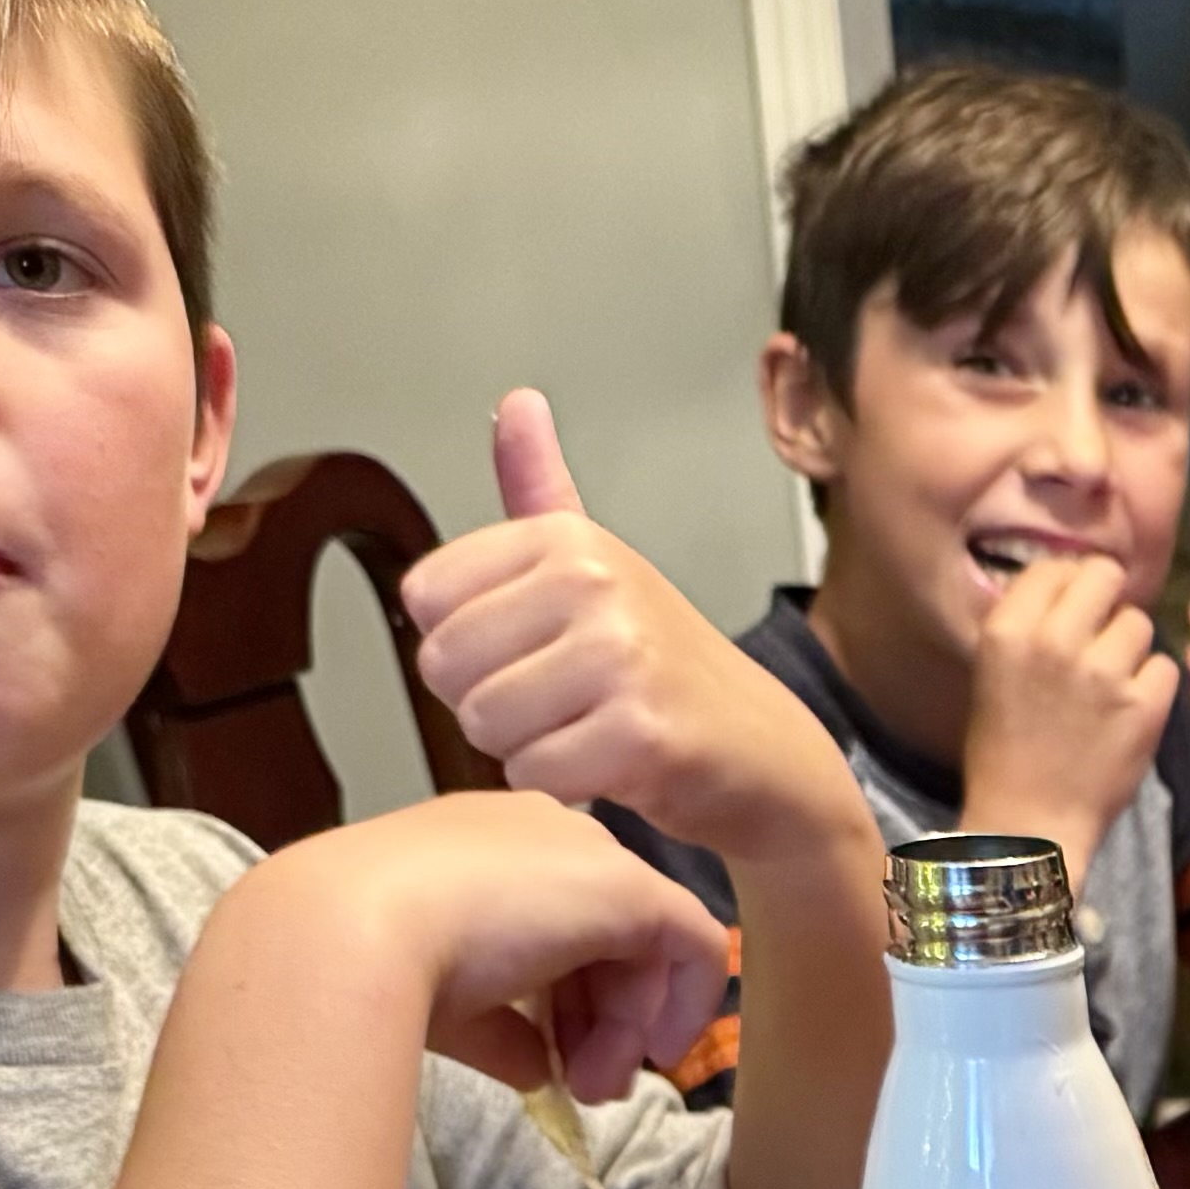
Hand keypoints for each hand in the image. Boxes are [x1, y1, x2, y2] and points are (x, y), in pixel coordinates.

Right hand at [299, 788, 731, 1107]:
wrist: (348, 933)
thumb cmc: (374, 963)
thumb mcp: (441, 999)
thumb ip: (502, 1028)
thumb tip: (539, 1069)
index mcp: (483, 845)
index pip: (552, 920)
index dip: (565, 998)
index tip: (553, 1059)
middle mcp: (540, 832)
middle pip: (602, 933)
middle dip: (603, 1020)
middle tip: (588, 1087)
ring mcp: (586, 851)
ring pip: (642, 945)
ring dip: (627, 1027)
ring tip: (596, 1086)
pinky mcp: (629, 885)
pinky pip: (694, 941)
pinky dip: (688, 1003)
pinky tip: (659, 1053)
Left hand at [403, 390, 860, 868]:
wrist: (764, 752)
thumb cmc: (666, 665)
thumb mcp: (598, 562)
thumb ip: (541, 487)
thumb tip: (515, 402)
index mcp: (566, 538)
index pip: (425, 598)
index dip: (464, 641)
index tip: (531, 648)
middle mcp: (593, 583)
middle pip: (445, 666)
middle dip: (489, 703)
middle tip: (561, 701)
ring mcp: (620, 656)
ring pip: (484, 723)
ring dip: (525, 747)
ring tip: (586, 730)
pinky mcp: (640, 733)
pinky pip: (535, 773)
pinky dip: (565, 786)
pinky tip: (610, 765)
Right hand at [953, 544, 1177, 880]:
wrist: (1029, 823)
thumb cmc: (1005, 752)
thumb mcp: (995, 673)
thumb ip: (1030, 625)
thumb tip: (1071, 584)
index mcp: (1008, 630)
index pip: (1055, 567)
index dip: (1070, 585)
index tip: (1074, 611)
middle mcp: (1054, 641)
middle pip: (1105, 576)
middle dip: (1109, 601)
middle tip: (1105, 634)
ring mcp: (1102, 673)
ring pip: (1140, 622)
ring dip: (1132, 647)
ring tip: (1115, 681)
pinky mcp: (1143, 705)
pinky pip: (1166, 666)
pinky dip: (1155, 685)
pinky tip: (1133, 708)